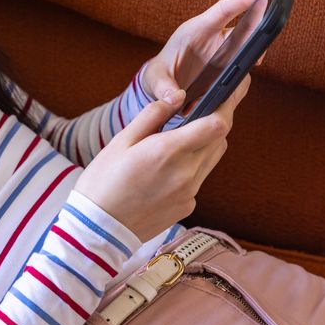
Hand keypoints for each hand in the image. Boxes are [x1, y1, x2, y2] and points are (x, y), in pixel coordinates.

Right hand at [74, 74, 250, 241]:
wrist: (99, 229)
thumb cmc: (103, 182)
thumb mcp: (121, 141)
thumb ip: (152, 115)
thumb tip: (178, 97)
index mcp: (168, 150)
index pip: (218, 124)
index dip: (224, 107)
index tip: (221, 96)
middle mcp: (186, 172)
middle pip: (220, 139)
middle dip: (213, 123)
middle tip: (196, 115)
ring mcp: (190, 192)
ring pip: (212, 158)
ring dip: (204, 145)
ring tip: (177, 143)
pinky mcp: (188, 206)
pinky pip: (199, 179)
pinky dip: (191, 169)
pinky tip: (165, 173)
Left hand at [141, 0, 267, 101]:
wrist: (163, 82)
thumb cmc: (159, 73)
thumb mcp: (154, 78)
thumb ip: (162, 86)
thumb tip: (175, 98)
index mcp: (195, 30)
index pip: (223, 9)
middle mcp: (213, 35)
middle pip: (242, 24)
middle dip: (260, 19)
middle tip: (274, 18)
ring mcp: (223, 48)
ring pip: (248, 42)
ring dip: (257, 46)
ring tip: (259, 56)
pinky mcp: (229, 62)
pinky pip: (245, 60)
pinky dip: (251, 63)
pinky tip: (253, 67)